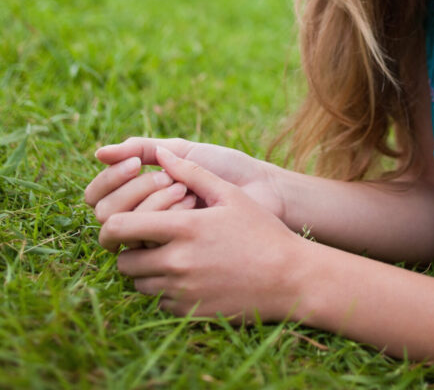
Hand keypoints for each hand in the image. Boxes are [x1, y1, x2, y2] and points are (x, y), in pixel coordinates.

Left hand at [100, 147, 301, 319]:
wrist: (289, 278)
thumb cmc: (261, 231)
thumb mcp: (229, 194)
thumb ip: (191, 172)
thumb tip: (161, 153)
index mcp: (183, 228)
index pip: (120, 227)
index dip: (111, 225)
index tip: (117, 222)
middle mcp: (176, 262)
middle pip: (123, 260)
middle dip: (128, 248)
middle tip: (146, 238)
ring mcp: (181, 291)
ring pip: (137, 283)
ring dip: (145, 269)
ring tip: (169, 253)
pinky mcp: (188, 312)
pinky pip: (158, 301)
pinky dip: (163, 289)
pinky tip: (187, 274)